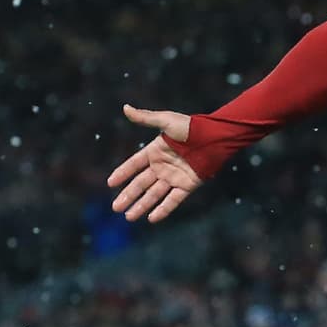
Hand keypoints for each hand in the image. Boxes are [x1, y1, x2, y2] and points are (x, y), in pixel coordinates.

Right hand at [106, 104, 202, 222]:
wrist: (216, 137)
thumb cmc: (192, 127)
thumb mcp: (167, 121)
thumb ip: (146, 118)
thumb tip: (125, 107)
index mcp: (156, 151)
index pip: (134, 164)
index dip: (123, 173)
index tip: (110, 183)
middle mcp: (163, 165)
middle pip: (142, 183)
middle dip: (128, 195)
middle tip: (116, 207)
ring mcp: (175, 176)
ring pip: (154, 194)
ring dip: (142, 205)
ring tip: (129, 217)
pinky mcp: (187, 184)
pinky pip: (173, 199)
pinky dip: (163, 209)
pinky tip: (152, 218)